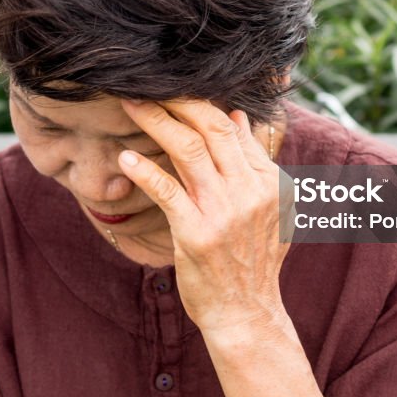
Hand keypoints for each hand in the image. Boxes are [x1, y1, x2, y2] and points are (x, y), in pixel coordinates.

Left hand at [117, 99, 289, 336]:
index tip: (172, 87)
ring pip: (187, 150)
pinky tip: (125, 157)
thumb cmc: (251, 258)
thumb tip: (238, 116)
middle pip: (212, 127)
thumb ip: (253, 161)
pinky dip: (144, 170)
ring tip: (131, 105)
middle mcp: (251, 190)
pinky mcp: (196, 233)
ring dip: (155, 122)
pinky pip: (166, 191)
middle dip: (177, 100)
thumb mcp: (268, 207)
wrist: (245, 312)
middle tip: (147, 84)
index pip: (232, 127)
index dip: (200, 101)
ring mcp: (224, 212)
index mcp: (271, 180)